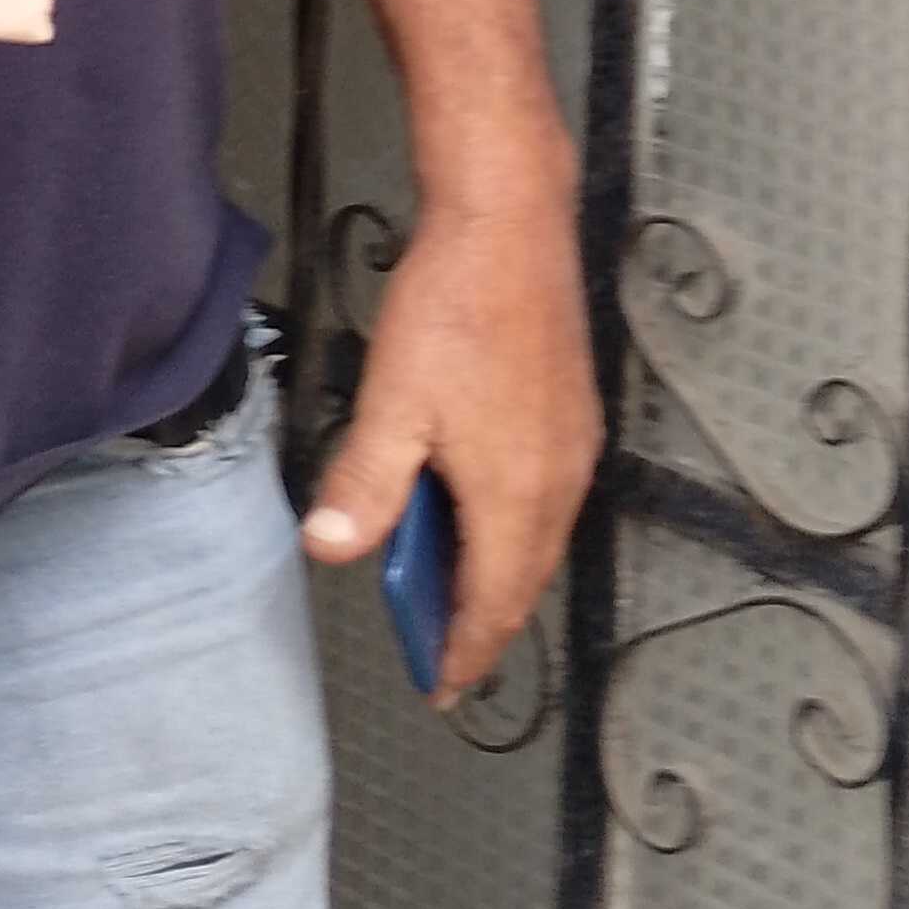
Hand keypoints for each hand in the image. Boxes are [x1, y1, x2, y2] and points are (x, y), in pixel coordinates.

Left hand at [300, 185, 601, 702]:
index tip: (441, 687)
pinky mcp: (575, 415)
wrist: (510, 221)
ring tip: (450, 592)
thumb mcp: (391, 401)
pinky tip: (478, 512)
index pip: (493, 603)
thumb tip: (332, 548)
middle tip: (442, 654)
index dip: (465, 651)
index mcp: (515, 493)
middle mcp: (558, 480)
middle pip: (523, 581)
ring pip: (539, 541)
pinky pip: (549, 500)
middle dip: (482, 625)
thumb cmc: (454, 305)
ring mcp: (574, 447)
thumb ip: (365, 483)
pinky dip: (515, 530)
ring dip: (499, 577)